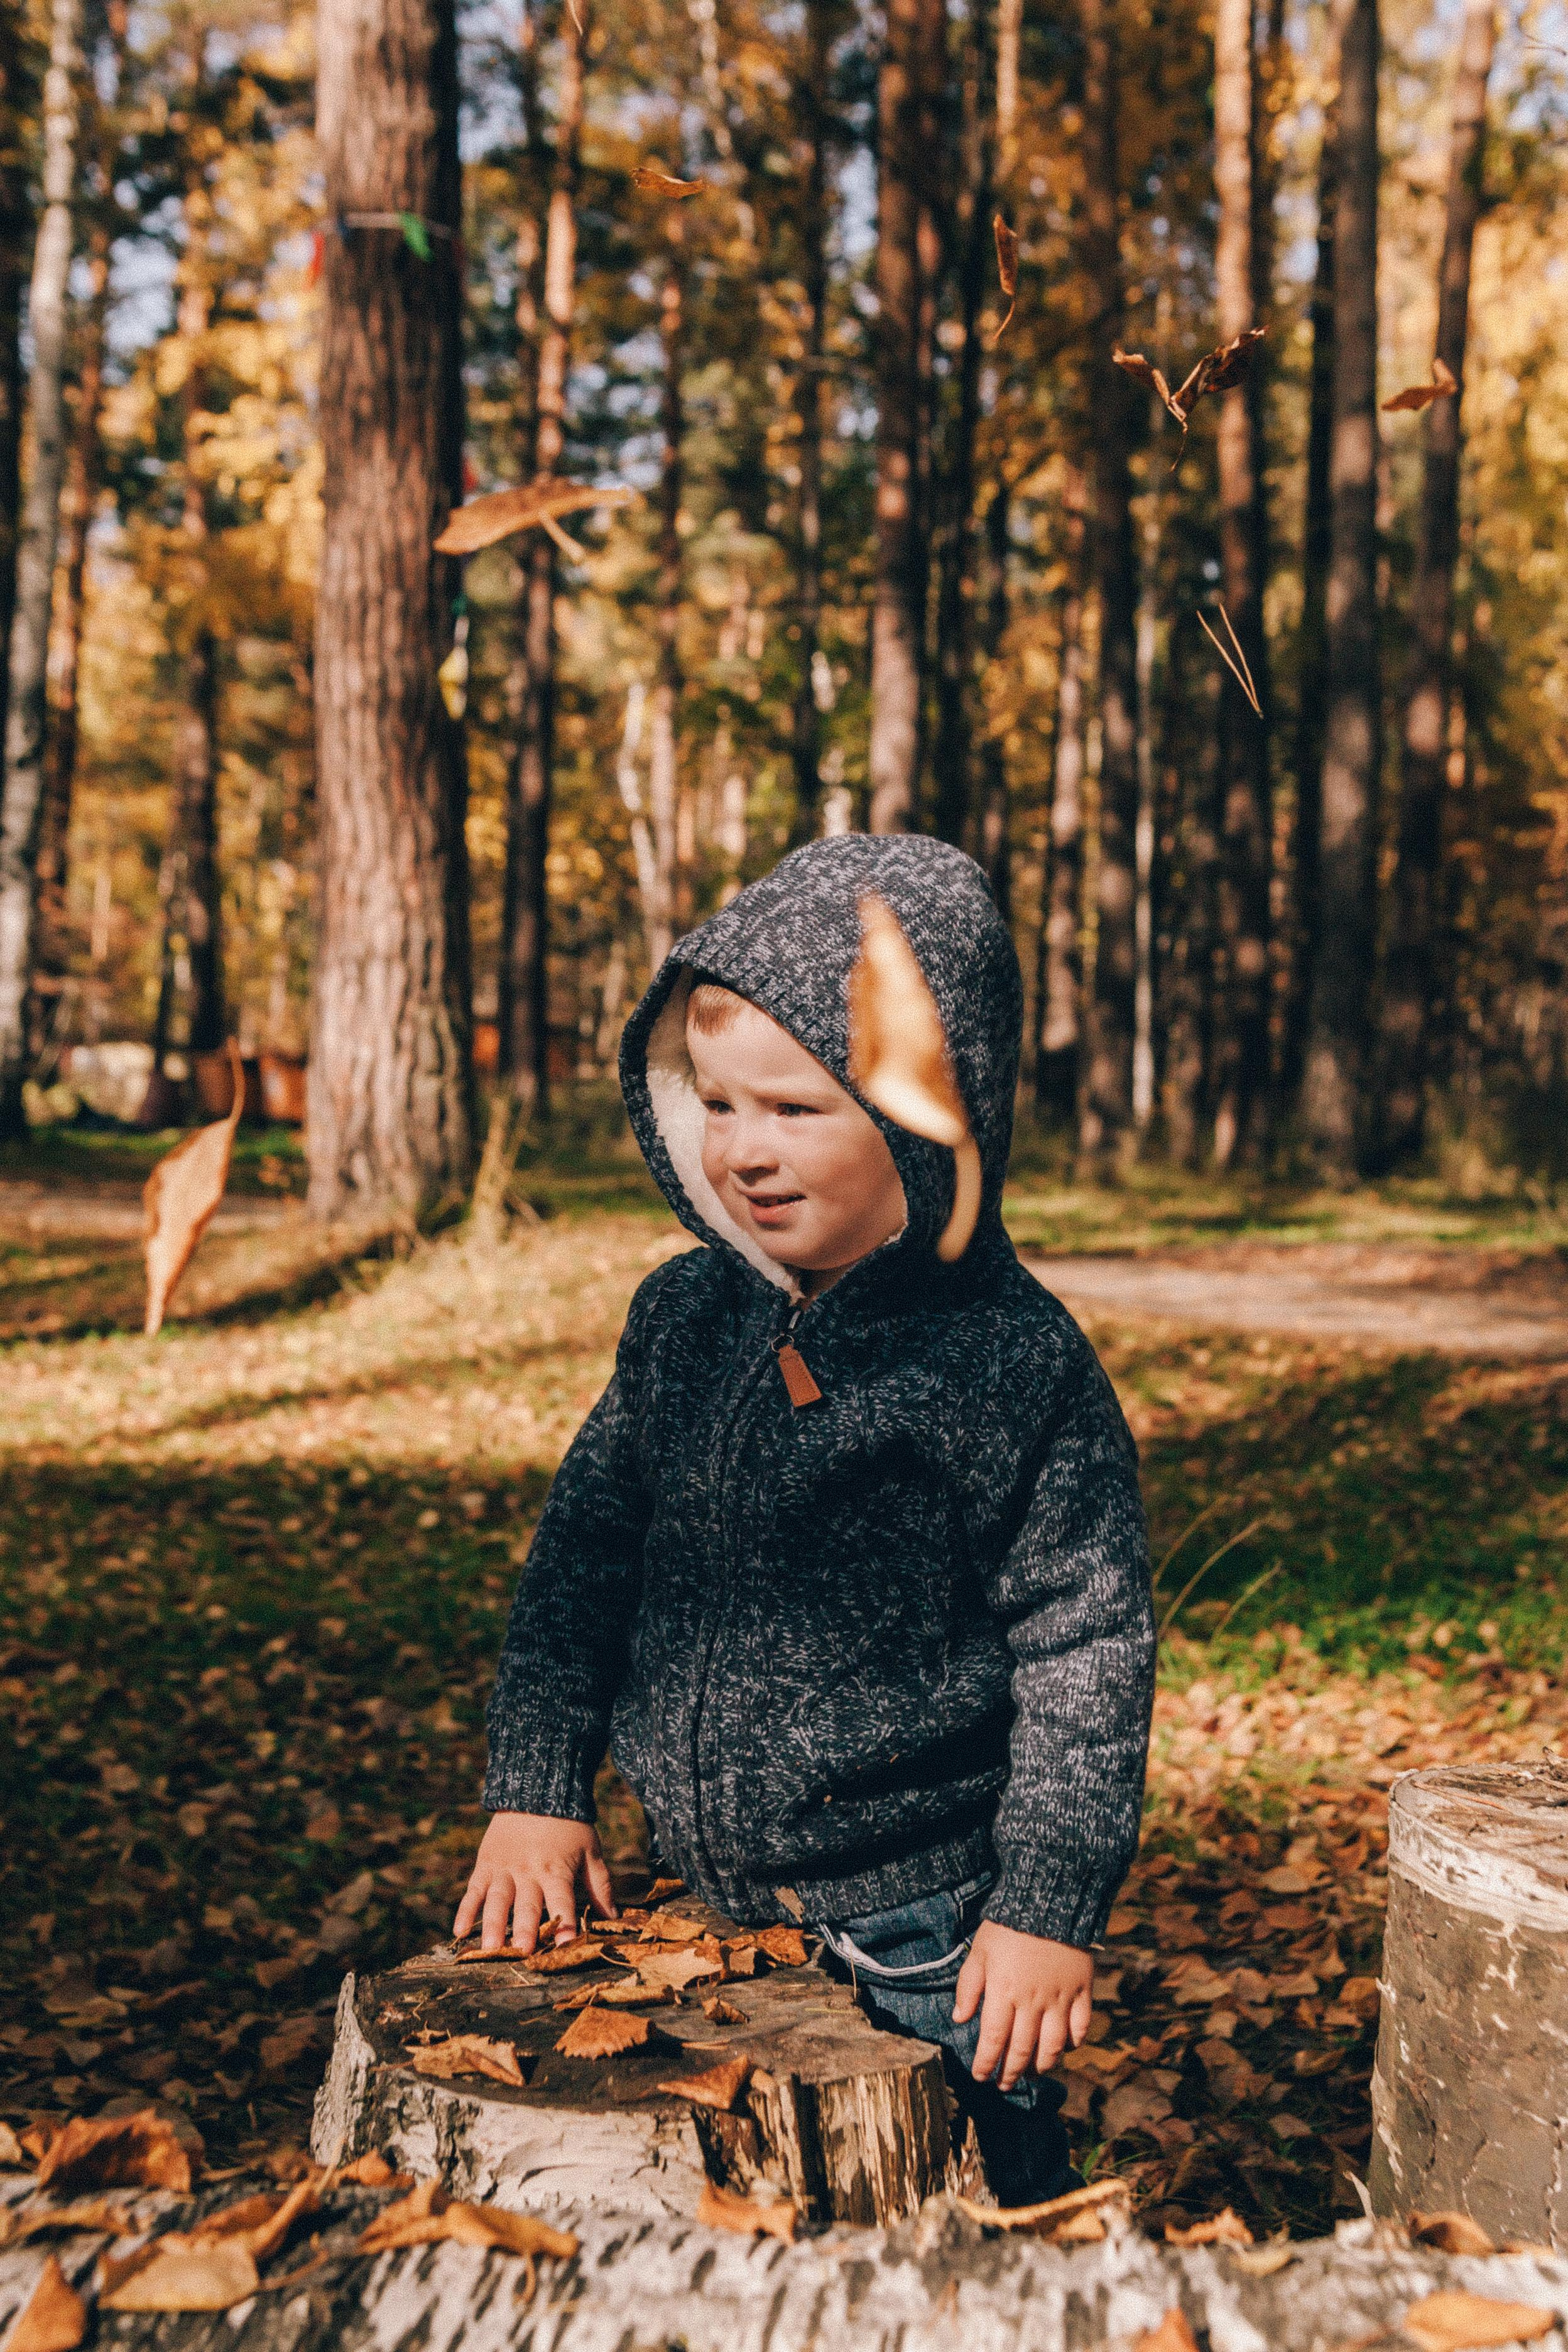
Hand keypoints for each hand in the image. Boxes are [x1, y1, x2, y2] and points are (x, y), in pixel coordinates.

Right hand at [452, 1812, 616, 1953]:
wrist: (536, 1792)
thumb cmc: (569, 1826)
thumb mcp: (590, 1850)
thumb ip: (600, 1885)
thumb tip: (612, 1917)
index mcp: (557, 1869)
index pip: (562, 1900)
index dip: (565, 1921)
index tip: (565, 1945)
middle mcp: (529, 1871)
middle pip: (527, 1904)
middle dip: (525, 1928)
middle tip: (521, 1952)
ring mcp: (504, 1868)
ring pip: (497, 1900)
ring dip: (493, 1924)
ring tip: (490, 1949)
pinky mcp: (486, 1864)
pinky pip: (474, 1889)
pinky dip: (466, 1910)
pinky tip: (459, 1931)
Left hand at [952, 1922, 1092, 2091]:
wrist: (1049, 1901)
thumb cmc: (1008, 1926)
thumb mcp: (979, 1951)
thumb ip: (968, 1986)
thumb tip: (960, 2018)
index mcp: (1004, 1992)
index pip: (994, 2040)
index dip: (986, 2063)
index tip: (980, 2076)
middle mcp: (1033, 2002)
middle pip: (1022, 2050)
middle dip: (1011, 2073)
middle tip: (1003, 2085)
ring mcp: (1060, 1998)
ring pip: (1053, 2046)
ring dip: (1041, 2066)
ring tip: (1032, 2074)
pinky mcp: (1082, 1990)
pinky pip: (1081, 2027)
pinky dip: (1074, 2043)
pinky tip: (1065, 2049)